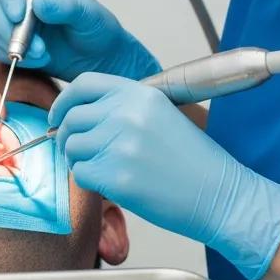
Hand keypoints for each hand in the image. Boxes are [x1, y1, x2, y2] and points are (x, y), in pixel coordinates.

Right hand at [0, 0, 159, 81]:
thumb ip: (66, 6)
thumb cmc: (97, 29)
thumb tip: (38, 3)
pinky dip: (16, 58)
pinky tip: (41, 60)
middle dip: (9, 27)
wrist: (101, 59)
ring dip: (16, 45)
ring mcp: (15, 23)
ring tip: (44, 54)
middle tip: (34, 45)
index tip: (19, 14)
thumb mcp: (88, 14)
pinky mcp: (13, 46)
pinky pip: (0, 51)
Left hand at [50, 74, 279, 279]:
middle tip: (77, 152)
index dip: (64, 101)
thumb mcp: (162, 116)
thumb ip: (124, 109)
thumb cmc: (194, 162)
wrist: (221, 195)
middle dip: (66, 137)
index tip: (59, 117)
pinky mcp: (116, 176)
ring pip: (71, 147)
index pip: (84, 84)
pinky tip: (111, 184)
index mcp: (140, 95)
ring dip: (78, 160)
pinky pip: (80, 174)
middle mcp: (127, 114)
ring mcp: (120, 144)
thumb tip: (80, 115)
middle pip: (72, 118)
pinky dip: (89, 181)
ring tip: (101, 169)